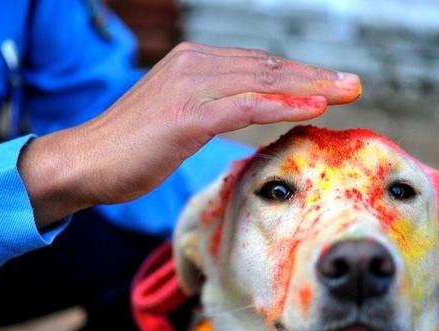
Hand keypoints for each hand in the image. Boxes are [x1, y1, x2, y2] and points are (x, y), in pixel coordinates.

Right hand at [19, 42, 361, 226]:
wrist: (85, 161)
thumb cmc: (127, 149)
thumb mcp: (173, 118)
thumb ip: (207, 107)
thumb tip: (237, 114)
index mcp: (191, 61)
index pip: (256, 65)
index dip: (297, 75)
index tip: (330, 84)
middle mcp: (193, 64)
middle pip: (267, 67)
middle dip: (314, 76)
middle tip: (353, 84)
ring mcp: (190, 86)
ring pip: (263, 81)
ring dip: (310, 86)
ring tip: (347, 91)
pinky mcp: (187, 115)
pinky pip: (246, 106)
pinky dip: (282, 104)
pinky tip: (313, 105)